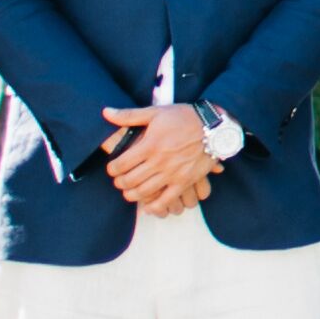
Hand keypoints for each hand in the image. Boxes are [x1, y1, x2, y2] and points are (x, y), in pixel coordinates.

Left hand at [99, 102, 213, 217]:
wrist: (213, 126)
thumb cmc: (184, 117)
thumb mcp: (155, 113)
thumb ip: (129, 115)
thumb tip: (105, 112)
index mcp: (150, 144)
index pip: (121, 164)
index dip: (112, 169)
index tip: (112, 169)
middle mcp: (159, 161)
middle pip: (130, 180)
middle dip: (120, 183)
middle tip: (119, 181)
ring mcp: (172, 173)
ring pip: (144, 192)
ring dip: (132, 195)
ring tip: (130, 192)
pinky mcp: (184, 181)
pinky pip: (166, 200)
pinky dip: (154, 207)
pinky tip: (148, 206)